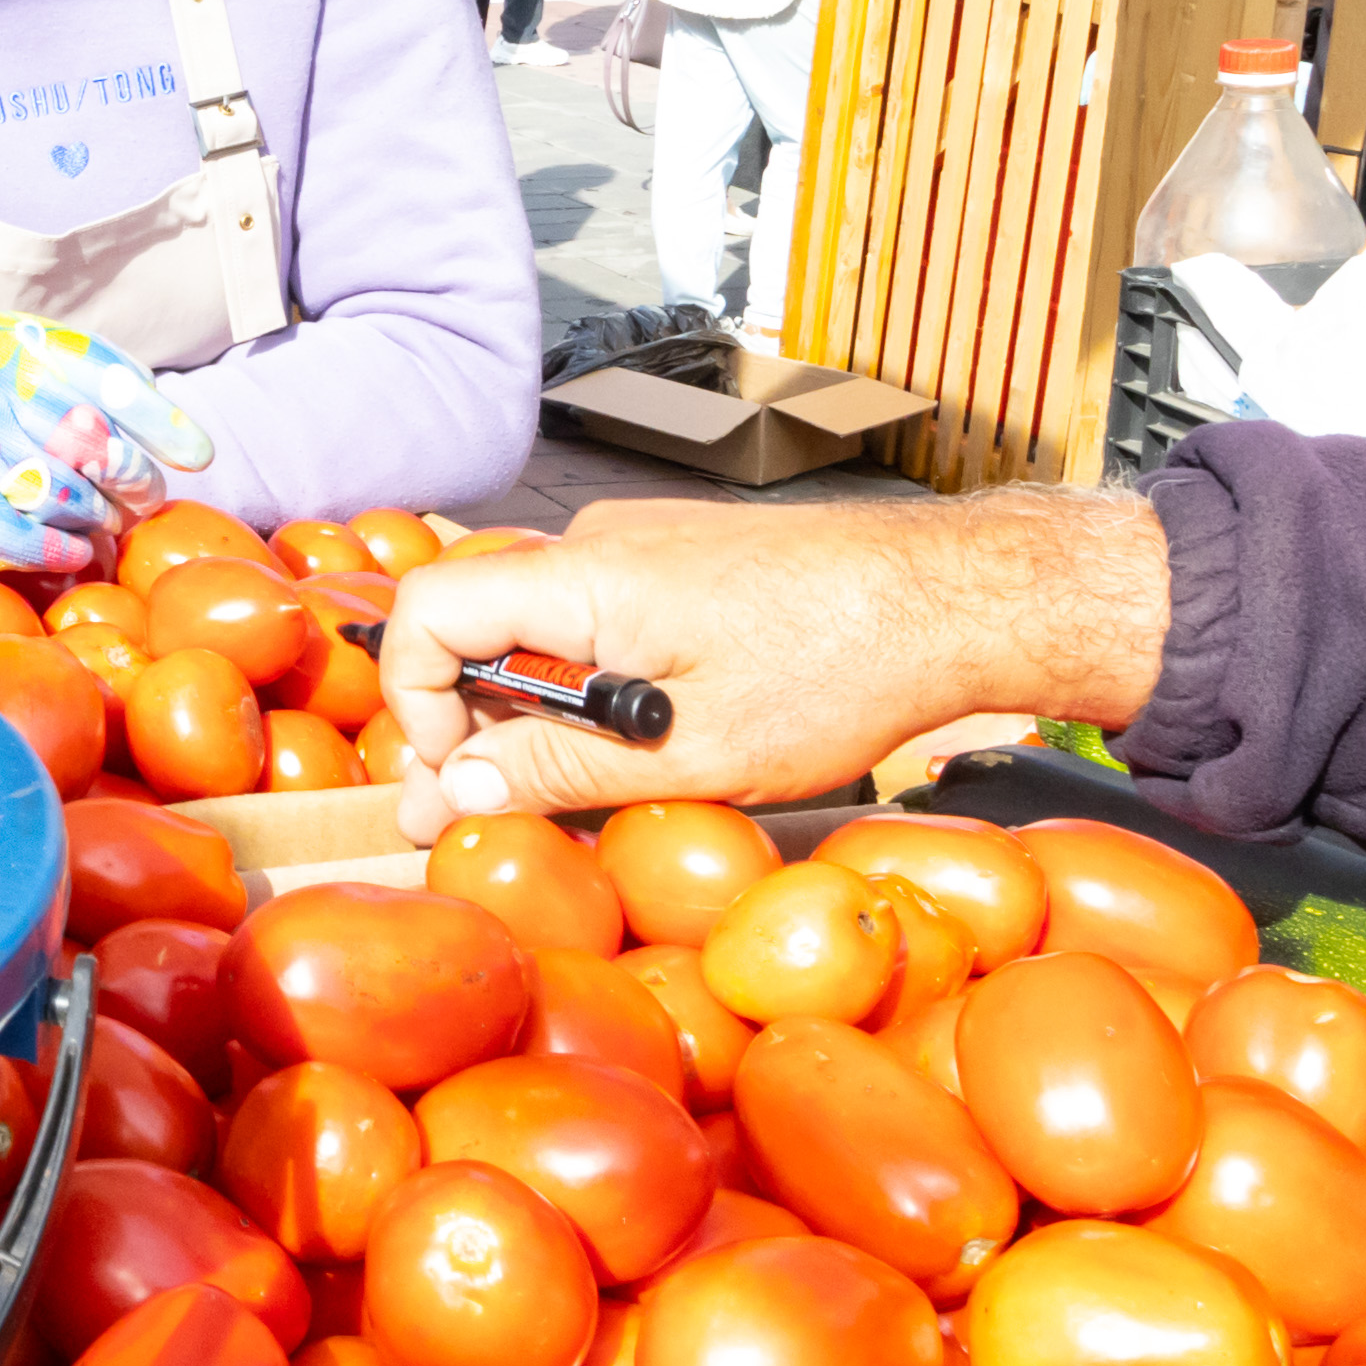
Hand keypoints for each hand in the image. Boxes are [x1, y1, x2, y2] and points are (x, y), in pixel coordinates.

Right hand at [0, 309, 211, 582]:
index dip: (160, 419)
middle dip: (131, 481)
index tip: (196, 454)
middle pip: (94, 441)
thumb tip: (132, 420)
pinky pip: (20, 538)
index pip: (103, 374)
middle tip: (136, 502)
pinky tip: (66, 557)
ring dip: (96, 524)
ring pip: (64, 493)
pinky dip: (56, 554)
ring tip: (101, 534)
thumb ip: (37, 372)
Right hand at [383, 489, 1165, 836]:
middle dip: (465, 729)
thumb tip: (457, 789)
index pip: (427, 614)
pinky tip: (626, 751)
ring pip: (533, 633)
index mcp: (582, 579)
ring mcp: (637, 549)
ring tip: (559, 798)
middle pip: (474, 629)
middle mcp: (594, 546)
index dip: (413, 704)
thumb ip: (563, 771)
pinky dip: (581, 689)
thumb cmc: (841, 668)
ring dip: (528, 716)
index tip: (454, 782)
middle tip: (473, 819)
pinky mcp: (677, 564)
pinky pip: (589, 624)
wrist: (952, 596)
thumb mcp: (694, 752)